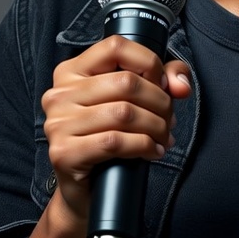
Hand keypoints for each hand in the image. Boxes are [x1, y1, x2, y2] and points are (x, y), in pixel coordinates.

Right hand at [41, 35, 190, 224]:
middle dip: (160, 102)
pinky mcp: (64, 153)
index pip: (115, 46)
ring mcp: (57, 124)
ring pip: (124, 113)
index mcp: (71, 71)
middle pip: (126, 82)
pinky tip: (152, 152)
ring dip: (156, 126)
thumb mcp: (135, 101)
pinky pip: (115, 141)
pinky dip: (143, 146)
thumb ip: (163, 80)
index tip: (163, 85)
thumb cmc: (110, 138)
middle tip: (169, 120)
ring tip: (164, 137)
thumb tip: (180, 85)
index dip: (149, 62)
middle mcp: (59, 94)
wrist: (86, 190)